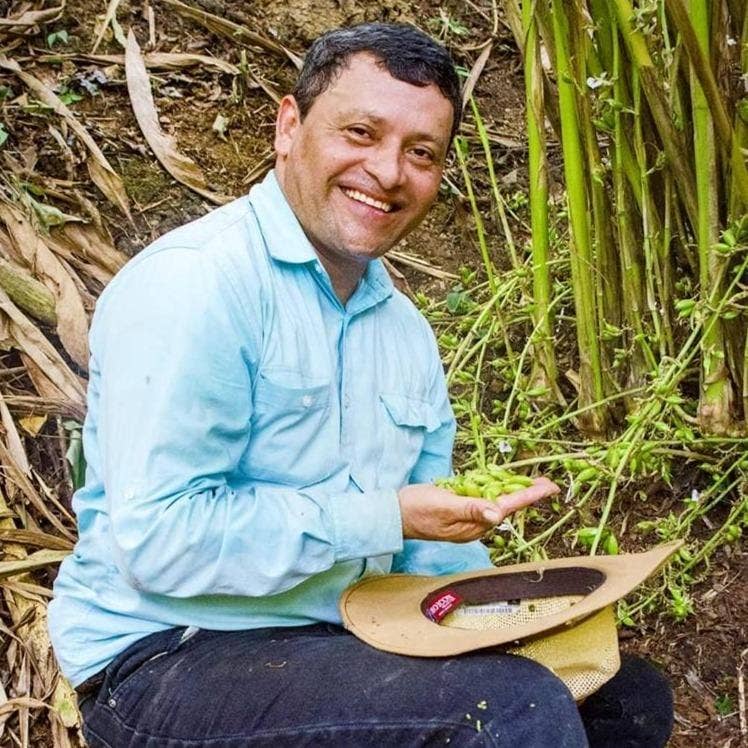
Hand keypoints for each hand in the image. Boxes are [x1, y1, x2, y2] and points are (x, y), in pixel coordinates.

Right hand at [397, 478, 559, 542]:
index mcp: (474, 524)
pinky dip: (494, 491)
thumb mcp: (444, 506)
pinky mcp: (459, 510)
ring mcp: (467, 517)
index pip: (508, 507)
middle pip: (507, 506)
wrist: (394, 514)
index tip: (548, 488)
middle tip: (547, 484)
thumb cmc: (417, 510)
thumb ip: (471, 509)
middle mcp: (474, 523)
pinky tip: (501, 484)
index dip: (529, 495)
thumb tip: (498, 513)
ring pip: (496, 502)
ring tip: (532, 484)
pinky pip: (481, 500)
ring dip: (513, 492)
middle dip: (527, 494)